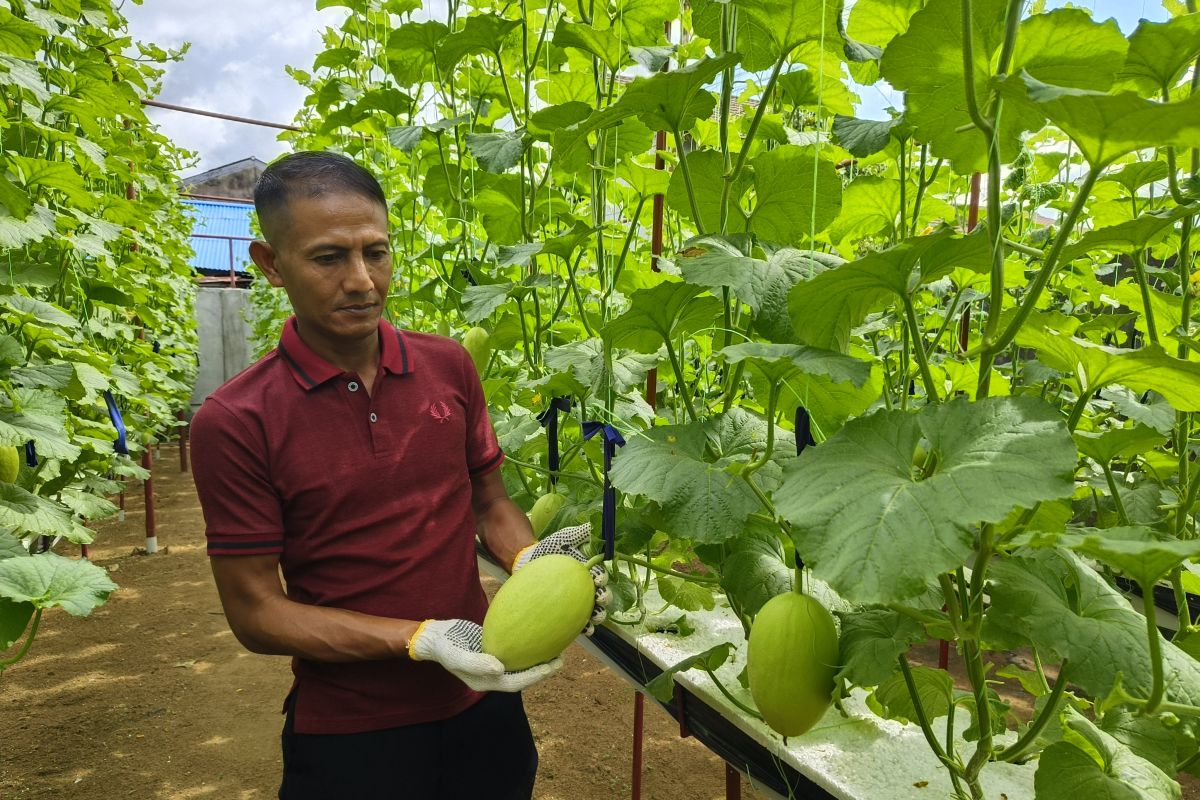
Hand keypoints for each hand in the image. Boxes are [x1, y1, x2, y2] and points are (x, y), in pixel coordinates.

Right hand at [407, 618, 561, 691]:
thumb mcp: (457, 654)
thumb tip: (500, 668)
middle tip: (561, 659)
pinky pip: (514, 651)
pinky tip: (537, 636)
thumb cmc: (444, 646)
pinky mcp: (493, 650)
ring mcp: (493, 664)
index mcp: (485, 682)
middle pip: (522, 676)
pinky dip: (526, 647)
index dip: (534, 676)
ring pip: (520, 665)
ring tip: (556, 649)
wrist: (434, 636)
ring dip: (537, 659)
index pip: (515, 682)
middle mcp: (492, 675)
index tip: (550, 667)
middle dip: (542, 670)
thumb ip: (476, 663)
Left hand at [512, 522, 610, 634]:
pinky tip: (583, 630)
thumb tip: (590, 526)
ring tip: (594, 619)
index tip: (598, 579)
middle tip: (600, 599)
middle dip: (605, 599)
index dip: (603, 578)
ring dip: (597, 617)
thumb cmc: (548, 549)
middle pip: (603, 596)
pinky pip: (577, 623)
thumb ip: (579, 534)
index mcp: (588, 572)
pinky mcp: (566, 613)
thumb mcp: (563, 539)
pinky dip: (583, 628)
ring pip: (594, 612)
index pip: (601, 576)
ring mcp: (577, 602)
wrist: (527, 563)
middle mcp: (585, 588)